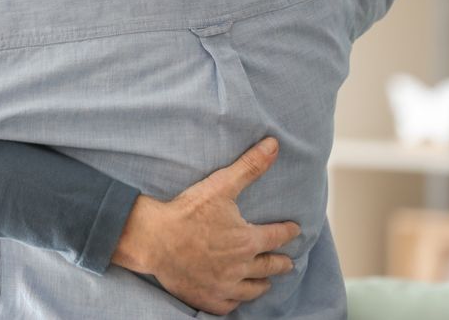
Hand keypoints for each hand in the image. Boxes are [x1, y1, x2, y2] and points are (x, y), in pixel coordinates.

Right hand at [110, 137, 299, 314]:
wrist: (153, 239)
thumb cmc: (186, 212)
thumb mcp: (220, 185)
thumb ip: (250, 166)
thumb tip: (274, 145)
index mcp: (247, 241)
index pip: (277, 237)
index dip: (288, 231)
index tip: (294, 229)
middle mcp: (241, 267)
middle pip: (271, 267)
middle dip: (281, 263)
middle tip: (287, 262)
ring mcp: (225, 286)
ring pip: (253, 290)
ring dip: (263, 283)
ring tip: (266, 282)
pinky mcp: (209, 299)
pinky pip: (231, 305)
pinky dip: (237, 300)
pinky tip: (238, 296)